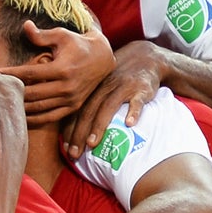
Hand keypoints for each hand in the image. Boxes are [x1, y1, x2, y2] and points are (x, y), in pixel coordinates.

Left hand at [1, 20, 113, 133]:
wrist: (101, 58)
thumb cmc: (77, 44)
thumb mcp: (61, 35)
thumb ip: (42, 35)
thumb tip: (25, 26)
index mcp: (62, 69)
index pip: (30, 74)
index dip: (12, 74)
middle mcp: (66, 87)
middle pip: (32, 93)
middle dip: (13, 92)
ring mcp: (70, 99)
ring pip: (39, 108)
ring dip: (21, 107)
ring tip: (5, 103)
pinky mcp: (73, 107)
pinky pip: (50, 117)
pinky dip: (35, 118)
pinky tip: (22, 116)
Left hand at [63, 40, 165, 161]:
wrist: (146, 58)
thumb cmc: (120, 79)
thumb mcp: (102, 86)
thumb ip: (91, 104)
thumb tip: (73, 132)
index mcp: (93, 89)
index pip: (78, 111)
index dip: (70, 130)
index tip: (65, 149)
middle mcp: (105, 88)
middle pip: (89, 112)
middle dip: (79, 134)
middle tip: (74, 154)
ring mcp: (123, 88)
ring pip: (108, 107)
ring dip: (99, 125)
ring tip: (92, 143)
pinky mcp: (142, 89)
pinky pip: (137, 101)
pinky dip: (134, 111)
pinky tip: (129, 124)